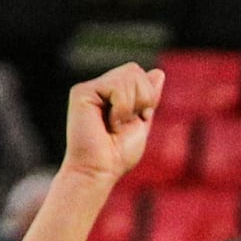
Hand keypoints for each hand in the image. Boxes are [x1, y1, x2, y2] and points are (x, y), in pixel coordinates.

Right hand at [59, 64, 161, 193]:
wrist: (99, 170)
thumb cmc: (118, 154)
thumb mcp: (142, 121)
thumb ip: (148, 97)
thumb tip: (158, 72)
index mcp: (111, 93)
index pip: (139, 74)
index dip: (148, 96)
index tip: (137, 119)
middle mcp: (98, 88)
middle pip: (134, 70)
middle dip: (143, 98)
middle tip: (126, 122)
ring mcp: (89, 88)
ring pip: (129, 75)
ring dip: (132, 106)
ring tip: (116, 124)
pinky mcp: (81, 92)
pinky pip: (117, 87)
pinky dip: (122, 110)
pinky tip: (109, 123)